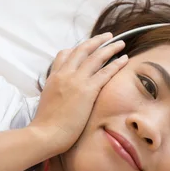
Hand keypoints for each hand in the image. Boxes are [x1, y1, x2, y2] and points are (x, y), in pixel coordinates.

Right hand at [29, 32, 127, 153]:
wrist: (45, 134)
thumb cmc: (46, 125)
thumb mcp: (48, 101)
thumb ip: (56, 92)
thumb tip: (62, 94)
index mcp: (53, 77)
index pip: (64, 55)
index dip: (77, 48)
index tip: (87, 46)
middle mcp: (64, 75)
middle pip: (82, 50)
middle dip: (96, 41)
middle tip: (108, 36)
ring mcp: (75, 81)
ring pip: (95, 57)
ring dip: (110, 48)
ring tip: (120, 43)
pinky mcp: (87, 90)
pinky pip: (105, 72)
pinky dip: (116, 63)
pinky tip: (125, 59)